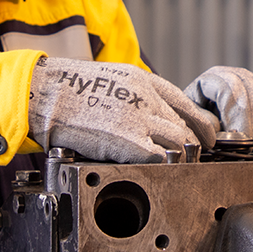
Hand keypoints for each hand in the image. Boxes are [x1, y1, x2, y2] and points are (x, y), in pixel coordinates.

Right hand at [28, 57, 217, 162]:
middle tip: (191, 160)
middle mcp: (147, 95)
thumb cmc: (71, 92)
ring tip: (176, 169)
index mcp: (144, 80)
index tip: (207, 136)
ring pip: (179, 141)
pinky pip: (159, 157)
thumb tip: (154, 118)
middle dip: (191, 144)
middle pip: (185, 125)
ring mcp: (138, 116)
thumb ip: (136, 96)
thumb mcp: (112, 81)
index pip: (186, 103)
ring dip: (180, 157)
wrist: (46, 93)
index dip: (200, 123)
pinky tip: (157, 171)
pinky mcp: (126, 139)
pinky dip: (162, 165)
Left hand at [184, 66, 252, 150]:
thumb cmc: (195, 123)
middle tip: (250, 153)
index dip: (240, 119)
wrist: (204, 122)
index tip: (241, 142)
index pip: (234, 90)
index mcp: (216, 78)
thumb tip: (218, 129)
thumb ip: (200, 123)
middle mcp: (240, 76)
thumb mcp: (189, 121)